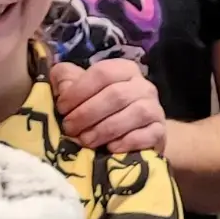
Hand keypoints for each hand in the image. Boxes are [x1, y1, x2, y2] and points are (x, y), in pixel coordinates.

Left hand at [50, 59, 165, 154]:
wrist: (136, 135)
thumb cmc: (103, 111)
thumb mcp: (83, 92)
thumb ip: (68, 81)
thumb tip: (59, 78)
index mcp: (123, 70)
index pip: (102, 72)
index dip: (78, 90)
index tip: (62, 108)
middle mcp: (143, 85)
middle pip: (116, 94)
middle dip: (87, 113)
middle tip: (69, 129)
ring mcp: (155, 108)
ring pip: (133, 114)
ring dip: (104, 129)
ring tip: (85, 141)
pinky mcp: (160, 131)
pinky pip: (147, 134)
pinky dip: (126, 141)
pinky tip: (110, 148)